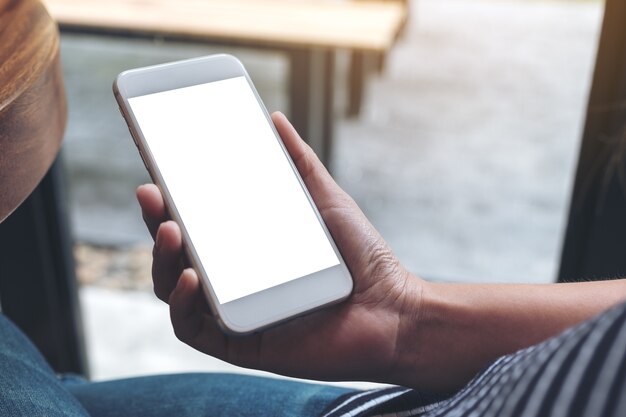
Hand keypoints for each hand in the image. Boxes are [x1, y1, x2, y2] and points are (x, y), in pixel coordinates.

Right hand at [137, 112, 423, 384]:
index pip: (197, 223)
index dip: (171, 200)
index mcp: (247, 248)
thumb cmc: (361, 258)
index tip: (157, 170)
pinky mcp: (240, 343)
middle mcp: (234, 280)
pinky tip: (192, 276)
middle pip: (177, 253)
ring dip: (162, 260)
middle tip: (152, 192)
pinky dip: (182, 303)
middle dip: (157, 223)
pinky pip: (192, 328)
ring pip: (174, 289)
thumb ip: (299, 162)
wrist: (395, 310)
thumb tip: (274, 118)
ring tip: (171, 230)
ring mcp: (234, 312)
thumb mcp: (325, 200)